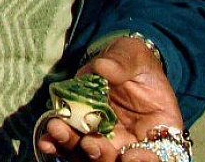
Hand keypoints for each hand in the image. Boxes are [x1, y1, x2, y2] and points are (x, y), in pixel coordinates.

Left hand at [35, 36, 183, 160]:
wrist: (114, 60)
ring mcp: (106, 140)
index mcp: (158, 127)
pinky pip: (69, 145)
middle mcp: (133, 141)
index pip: (156, 154)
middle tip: (88, 144)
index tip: (128, 156)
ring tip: (57, 131)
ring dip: (73, 148)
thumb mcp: (133, 54)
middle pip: (118, 160)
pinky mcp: (82, 133)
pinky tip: (46, 139)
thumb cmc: (133, 59)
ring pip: (90, 156)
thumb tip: (103, 67)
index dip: (144, 160)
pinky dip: (57, 144)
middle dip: (102, 156)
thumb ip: (122, 63)